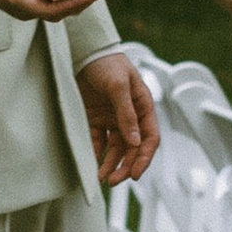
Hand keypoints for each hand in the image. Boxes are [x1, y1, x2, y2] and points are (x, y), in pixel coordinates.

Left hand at [78, 50, 159, 186]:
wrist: (82, 50)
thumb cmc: (106, 62)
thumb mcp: (119, 86)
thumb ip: (126, 114)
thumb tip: (134, 141)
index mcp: (142, 106)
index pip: (149, 138)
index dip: (144, 157)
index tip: (135, 174)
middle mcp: (129, 116)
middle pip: (132, 148)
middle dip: (125, 166)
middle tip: (114, 181)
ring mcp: (111, 118)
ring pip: (115, 149)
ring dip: (111, 164)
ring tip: (102, 178)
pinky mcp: (94, 119)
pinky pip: (96, 141)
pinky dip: (95, 153)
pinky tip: (90, 163)